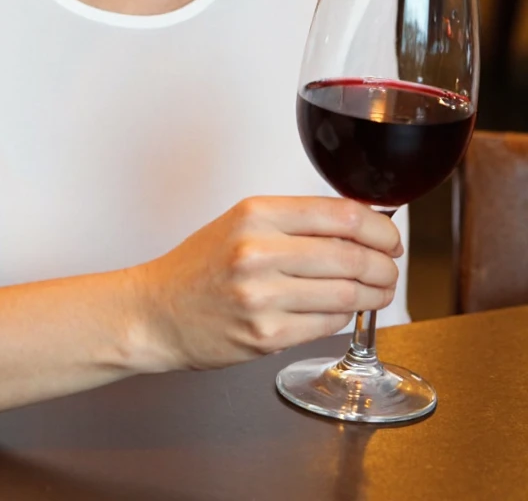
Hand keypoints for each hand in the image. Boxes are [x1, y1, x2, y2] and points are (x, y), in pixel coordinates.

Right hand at [131, 196, 401, 372]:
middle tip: (390, 269)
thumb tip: (358, 223)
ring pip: (347, 294)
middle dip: (385, 266)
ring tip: (378, 292)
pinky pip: (328, 324)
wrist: (156, 311)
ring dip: (374, 295)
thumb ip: (295, 221)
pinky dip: (345, 317)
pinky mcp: (267, 334)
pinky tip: (342, 310)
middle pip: (352, 256)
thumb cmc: (200, 267)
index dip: (379, 227)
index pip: (341, 214)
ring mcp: (263, 295)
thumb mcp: (242, 223)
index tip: (389, 237)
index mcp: (256, 214)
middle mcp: (259, 250)